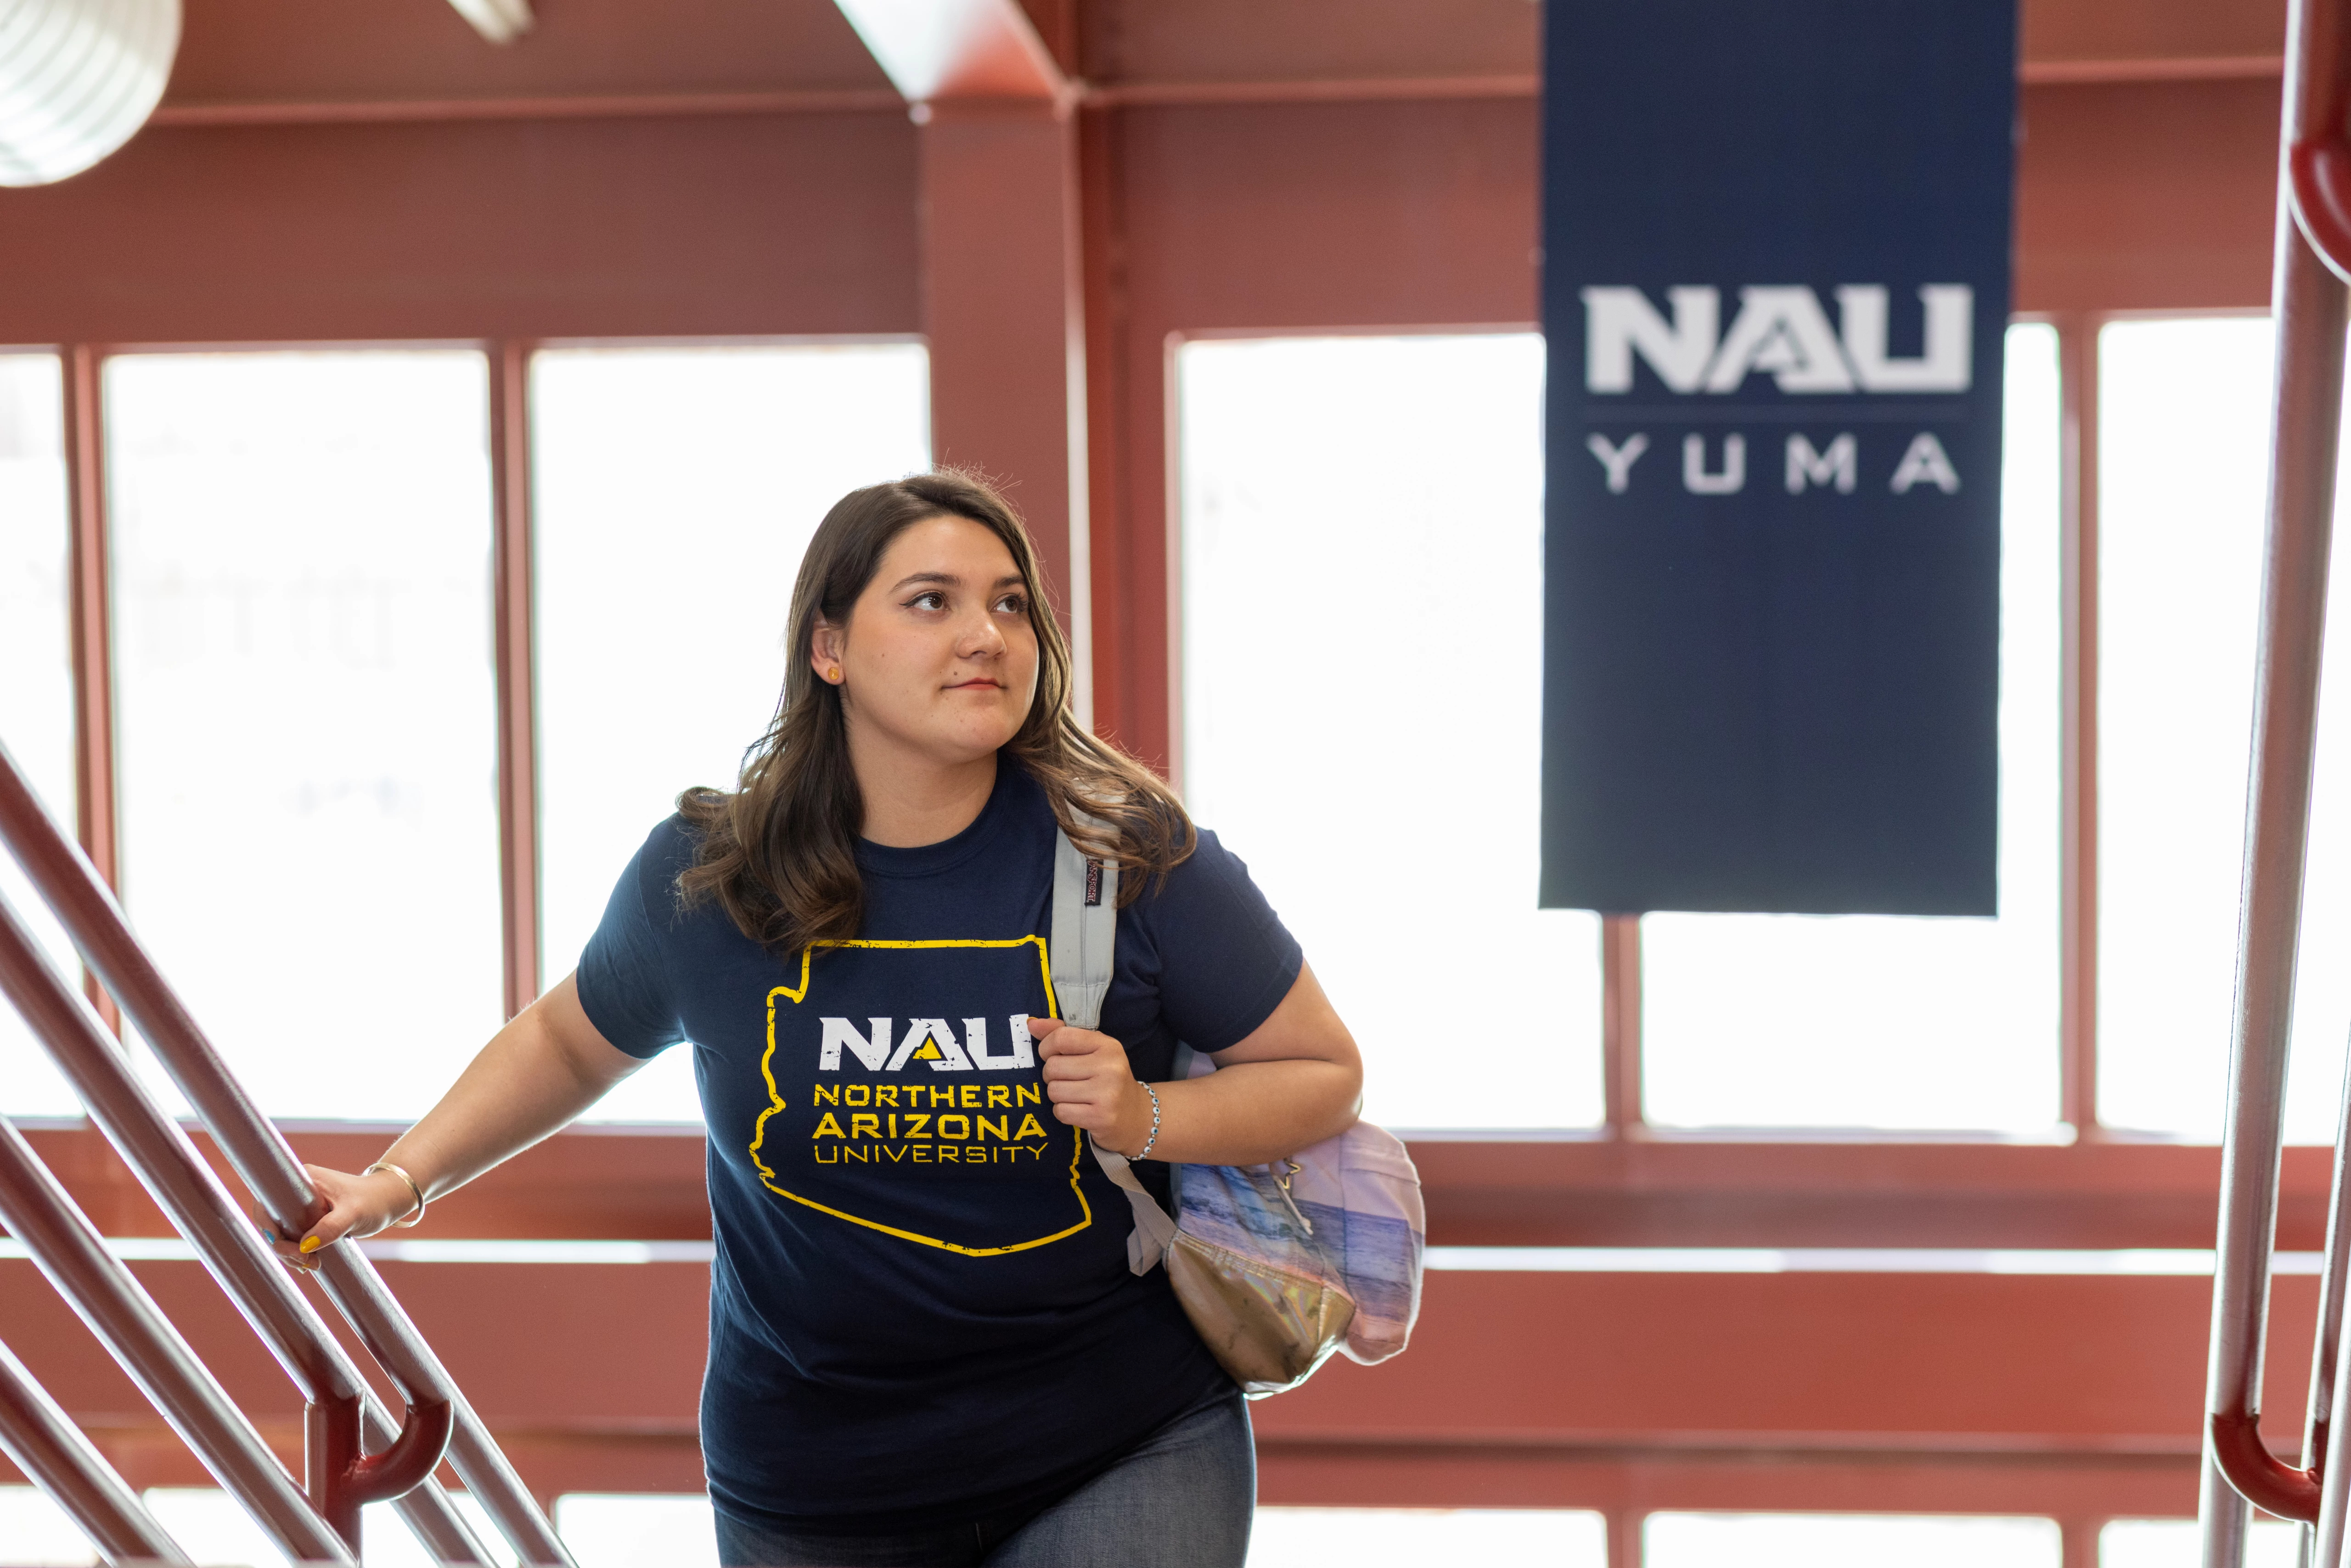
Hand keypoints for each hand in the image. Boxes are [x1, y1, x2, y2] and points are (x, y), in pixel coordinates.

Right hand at [258, 1163, 419, 1271]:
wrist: (390, 1200)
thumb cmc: (374, 1201)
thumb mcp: (354, 1214)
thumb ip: (330, 1228)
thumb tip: (304, 1247)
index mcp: (302, 1180)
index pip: (269, 1203)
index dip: (267, 1225)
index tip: (282, 1244)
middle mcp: (297, 1190)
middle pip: (273, 1221)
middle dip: (283, 1246)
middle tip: (305, 1263)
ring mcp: (302, 1205)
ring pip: (283, 1233)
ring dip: (291, 1253)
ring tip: (313, 1265)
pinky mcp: (309, 1218)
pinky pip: (294, 1236)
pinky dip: (298, 1251)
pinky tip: (309, 1263)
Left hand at [1029, 1017, 1153, 1154]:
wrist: (1136, 1116)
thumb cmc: (1107, 1079)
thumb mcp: (1092, 1051)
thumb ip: (1062, 1034)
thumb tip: (1032, 1024)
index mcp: (1108, 1046)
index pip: (1061, 1038)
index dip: (1046, 1048)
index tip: (1051, 1055)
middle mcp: (1110, 1067)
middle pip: (1053, 1067)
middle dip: (1052, 1075)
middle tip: (1068, 1080)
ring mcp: (1107, 1094)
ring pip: (1054, 1090)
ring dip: (1057, 1095)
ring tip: (1075, 1095)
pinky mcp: (1101, 1117)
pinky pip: (1060, 1111)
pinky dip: (1063, 1112)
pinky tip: (1079, 1110)